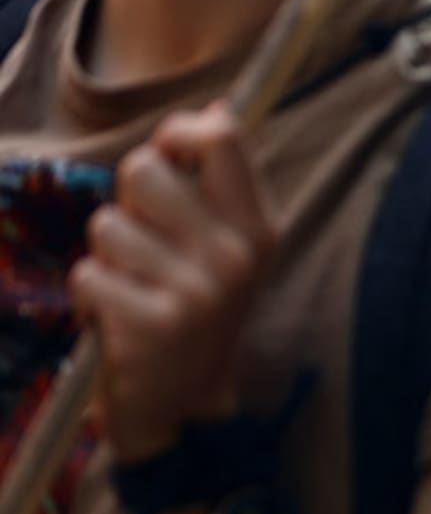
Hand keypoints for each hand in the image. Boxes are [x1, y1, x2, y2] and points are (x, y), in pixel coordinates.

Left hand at [71, 103, 277, 461]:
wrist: (185, 403)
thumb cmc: (194, 310)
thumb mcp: (226, 248)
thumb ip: (219, 185)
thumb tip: (215, 110)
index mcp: (259, 230)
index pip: (220, 138)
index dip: (177, 133)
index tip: (170, 155)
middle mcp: (237, 257)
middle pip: (145, 171)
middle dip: (128, 204)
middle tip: (147, 247)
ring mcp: (199, 292)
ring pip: (107, 226)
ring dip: (105, 257)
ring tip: (133, 288)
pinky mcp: (154, 324)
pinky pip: (88, 274)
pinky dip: (89, 298)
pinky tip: (117, 320)